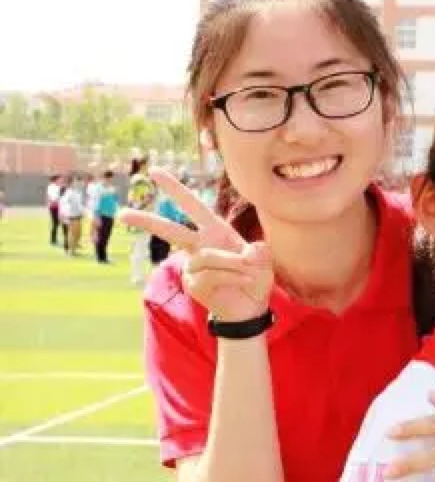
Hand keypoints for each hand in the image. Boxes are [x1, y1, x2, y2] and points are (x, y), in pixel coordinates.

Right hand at [119, 168, 272, 321]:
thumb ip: (261, 254)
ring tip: (250, 270)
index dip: (175, 188)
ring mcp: (193, 266)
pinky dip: (233, 277)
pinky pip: (211, 275)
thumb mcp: (265, 263)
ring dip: (232, 263)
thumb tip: (250, 251)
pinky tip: (246, 281)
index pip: (193, 206)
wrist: (250, 309)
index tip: (154, 171)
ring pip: (207, 256)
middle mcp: (200, 245)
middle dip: (147, 221)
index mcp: (214, 230)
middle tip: (122, 213)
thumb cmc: (256, 279)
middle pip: (171, 230)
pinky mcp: (193, 284)